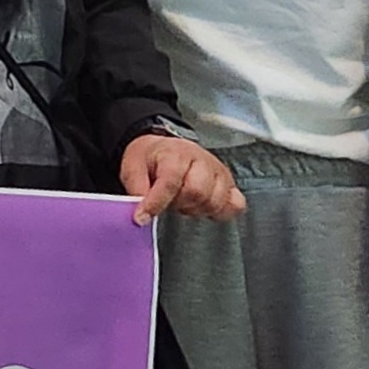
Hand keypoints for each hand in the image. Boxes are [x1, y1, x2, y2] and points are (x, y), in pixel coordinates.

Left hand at [121, 132, 245, 225]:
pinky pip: (235, 205)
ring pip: (215, 201)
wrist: (165, 150)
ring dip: (195, 209)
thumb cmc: (151, 159)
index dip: (155, 203)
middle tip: (167, 202)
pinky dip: (220, 211)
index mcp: (177, 153)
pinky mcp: (230, 185)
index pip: (170, 182)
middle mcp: (202, 161)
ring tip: (182, 201)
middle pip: (197, 193)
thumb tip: (140, 210)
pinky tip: (203, 207)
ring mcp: (220, 172)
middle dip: (178, 204)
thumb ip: (136, 189)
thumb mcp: (132, 168)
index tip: (142, 217)